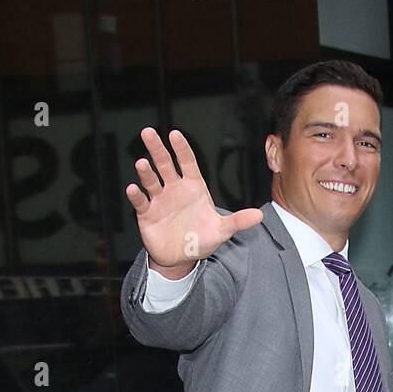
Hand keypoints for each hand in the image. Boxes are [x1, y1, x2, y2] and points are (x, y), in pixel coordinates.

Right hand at [127, 128, 263, 272]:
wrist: (182, 258)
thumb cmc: (201, 239)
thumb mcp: (221, 231)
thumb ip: (237, 221)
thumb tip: (259, 216)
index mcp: (192, 186)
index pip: (187, 161)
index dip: (181, 148)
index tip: (174, 134)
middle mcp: (174, 188)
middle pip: (165, 164)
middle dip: (156, 148)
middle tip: (148, 133)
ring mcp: (159, 199)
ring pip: (151, 180)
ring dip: (145, 172)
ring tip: (142, 164)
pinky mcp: (147, 213)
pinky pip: (141, 201)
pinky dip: (136, 195)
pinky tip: (133, 189)